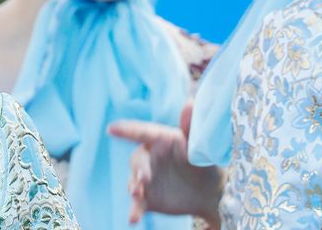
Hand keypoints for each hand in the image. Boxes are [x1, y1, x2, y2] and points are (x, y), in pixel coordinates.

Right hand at [108, 102, 222, 224]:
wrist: (210, 194)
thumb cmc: (204, 162)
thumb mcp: (200, 145)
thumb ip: (191, 126)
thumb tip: (190, 103)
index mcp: (160, 139)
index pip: (142, 132)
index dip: (126, 130)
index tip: (112, 129)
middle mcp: (149, 158)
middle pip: (137, 160)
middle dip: (139, 168)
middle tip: (145, 178)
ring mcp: (146, 179)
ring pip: (134, 181)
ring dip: (134, 188)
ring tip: (137, 195)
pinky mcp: (147, 198)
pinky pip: (137, 204)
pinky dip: (134, 210)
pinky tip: (133, 219)